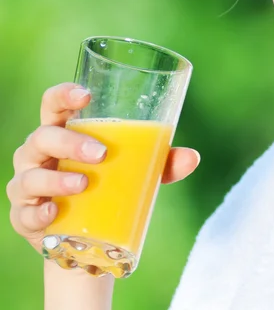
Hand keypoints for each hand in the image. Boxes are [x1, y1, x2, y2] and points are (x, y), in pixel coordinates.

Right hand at [6, 82, 199, 253]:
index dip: (64, 94)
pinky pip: (23, 213)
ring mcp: (28, 184)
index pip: (53, 104)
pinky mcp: (25, 216)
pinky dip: (37, 212)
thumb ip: (162, 161)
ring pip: (30, 174)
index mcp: (64, 131)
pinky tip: (54, 212)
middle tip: (100, 153)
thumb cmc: (109, 184)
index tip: (86, 95)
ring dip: (56, 178)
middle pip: (43, 136)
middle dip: (69, 141)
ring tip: (83, 183)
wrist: (89, 235)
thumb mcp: (137, 170)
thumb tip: (193, 157)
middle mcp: (40, 154)